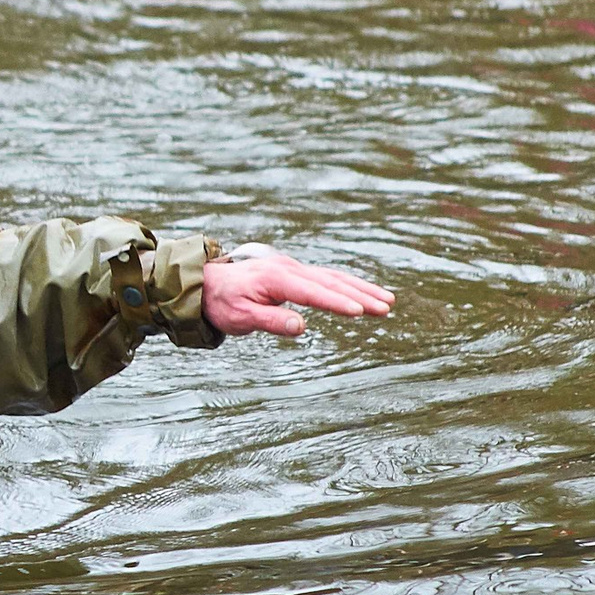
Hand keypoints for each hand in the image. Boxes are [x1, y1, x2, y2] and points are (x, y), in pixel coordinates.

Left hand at [202, 251, 393, 337]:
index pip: (313, 292)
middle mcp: (289, 269)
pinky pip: (327, 277)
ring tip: (388, 301)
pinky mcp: (295, 272)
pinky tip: (364, 293)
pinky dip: (348, 284)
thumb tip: (302, 326)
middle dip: (361, 295)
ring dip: (361, 288)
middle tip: (387, 307)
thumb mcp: (241, 318)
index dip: (337, 303)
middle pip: (331, 282)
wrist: (206, 283)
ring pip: (334, 277)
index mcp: (276, 278)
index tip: (361, 312)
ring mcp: (293, 268)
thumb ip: (271, 321)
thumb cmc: (222, 303)